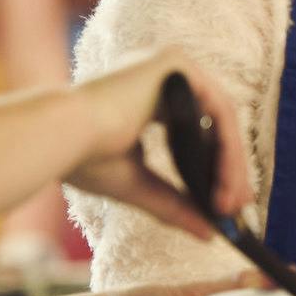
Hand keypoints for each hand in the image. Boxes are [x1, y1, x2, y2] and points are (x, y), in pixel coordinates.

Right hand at [65, 48, 251, 240]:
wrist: (60, 135)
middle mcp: (159, 76)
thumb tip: (208, 233)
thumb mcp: (138, 184)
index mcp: (144, 96)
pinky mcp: (176, 62)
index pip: (194, 131)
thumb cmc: (81, 158)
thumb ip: (174, 204)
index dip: (215, 169)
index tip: (225, 204)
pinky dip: (228, 149)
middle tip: (235, 209)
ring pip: (220, 120)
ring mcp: (169, 64)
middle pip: (211, 126)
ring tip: (229, 206)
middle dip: (228, 171)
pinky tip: (227, 183)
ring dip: (231, 166)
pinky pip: (219, 110)